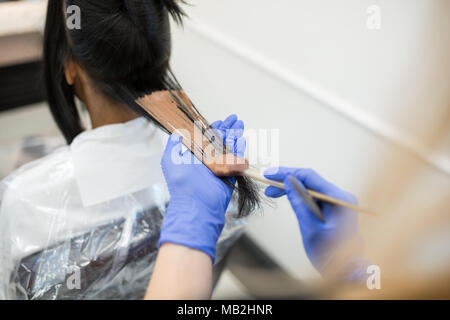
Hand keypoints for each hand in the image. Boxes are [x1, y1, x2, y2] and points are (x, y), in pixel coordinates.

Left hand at [158, 115, 244, 262]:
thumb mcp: (170, 161)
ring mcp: (218, 168)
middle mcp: (206, 162)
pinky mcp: (229, 176)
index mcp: (193, 157)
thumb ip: (173, 146)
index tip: (220, 120)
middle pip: (219, 141)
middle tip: (234, 119)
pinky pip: (236, 160)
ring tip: (240, 125)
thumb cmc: (182, 184)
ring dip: (235, 136)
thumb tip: (175, 134)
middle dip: (227, 129)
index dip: (212, 128)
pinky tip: (243, 140)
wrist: (196, 205)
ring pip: (228, 148)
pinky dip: (240, 150)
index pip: (204, 138)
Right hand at [264, 167, 365, 277]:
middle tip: (268, 185)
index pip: (309, 177)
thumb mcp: (310, 227)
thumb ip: (299, 202)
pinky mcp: (333, 208)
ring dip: (291, 188)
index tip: (270, 174)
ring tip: (272, 192)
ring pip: (310, 188)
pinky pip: (313, 196)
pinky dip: (299, 196)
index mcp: (339, 199)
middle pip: (310, 180)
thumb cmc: (332, 255)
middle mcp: (340, 196)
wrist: (347, 273)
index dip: (287, 173)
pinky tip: (286, 196)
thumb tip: (288, 181)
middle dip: (287, 181)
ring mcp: (337, 202)